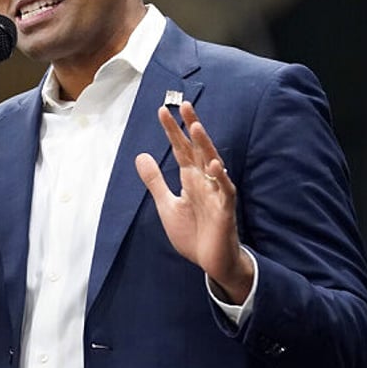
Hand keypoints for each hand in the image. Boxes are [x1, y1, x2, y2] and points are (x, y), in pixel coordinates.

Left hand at [135, 101, 253, 303]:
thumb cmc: (193, 233)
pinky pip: (225, 191)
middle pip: (197, 149)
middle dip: (190, 127)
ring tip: (196, 127)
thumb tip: (140, 155)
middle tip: (183, 105)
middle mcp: (204, 181)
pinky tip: (215, 166)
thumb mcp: (167, 205)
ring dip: (205, 146)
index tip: (162, 111)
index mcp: (190, 179)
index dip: (172, 131)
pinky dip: (221, 178)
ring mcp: (217, 193)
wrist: (211, 262)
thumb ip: (155, 181)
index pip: (181, 149)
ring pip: (212, 163)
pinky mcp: (226, 209)